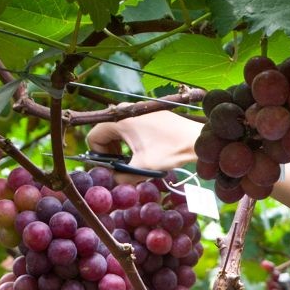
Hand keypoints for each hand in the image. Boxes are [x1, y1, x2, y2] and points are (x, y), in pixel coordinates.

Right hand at [85, 111, 201, 173]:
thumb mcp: (143, 168)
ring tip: (134, 159)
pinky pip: (131, 126)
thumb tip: (115, 179)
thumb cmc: (169, 150)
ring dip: (121, 146)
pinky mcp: (148, 113)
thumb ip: (123, 176)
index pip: (94, 136)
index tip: (112, 166)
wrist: (195, 138)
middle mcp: (126, 110)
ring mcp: (137, 110)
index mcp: (120, 120)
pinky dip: (132, 140)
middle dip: (110, 151)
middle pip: (105, 132)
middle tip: (123, 165)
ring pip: (118, 130)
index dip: (99, 155)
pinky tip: (144, 150)